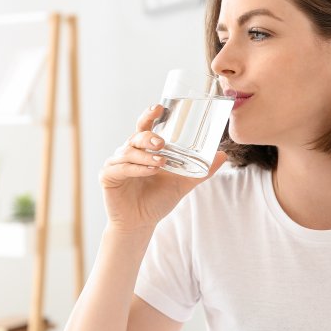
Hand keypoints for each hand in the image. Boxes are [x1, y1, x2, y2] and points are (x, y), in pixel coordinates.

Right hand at [100, 104, 228, 232]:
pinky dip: (136, 169)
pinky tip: (149, 171)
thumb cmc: (158, 200)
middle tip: (162, 143)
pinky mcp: (108, 176)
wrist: (141, 223)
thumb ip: (200, 170)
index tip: (158, 107)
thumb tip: (222, 155)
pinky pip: (122, 168)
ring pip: (129, 152)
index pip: (145, 126)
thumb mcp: (182, 183)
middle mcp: (128, 152)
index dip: (149, 115)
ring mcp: (116, 163)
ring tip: (161, 162)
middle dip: (149, 137)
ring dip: (145, 156)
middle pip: (136, 136)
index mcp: (143, 149)